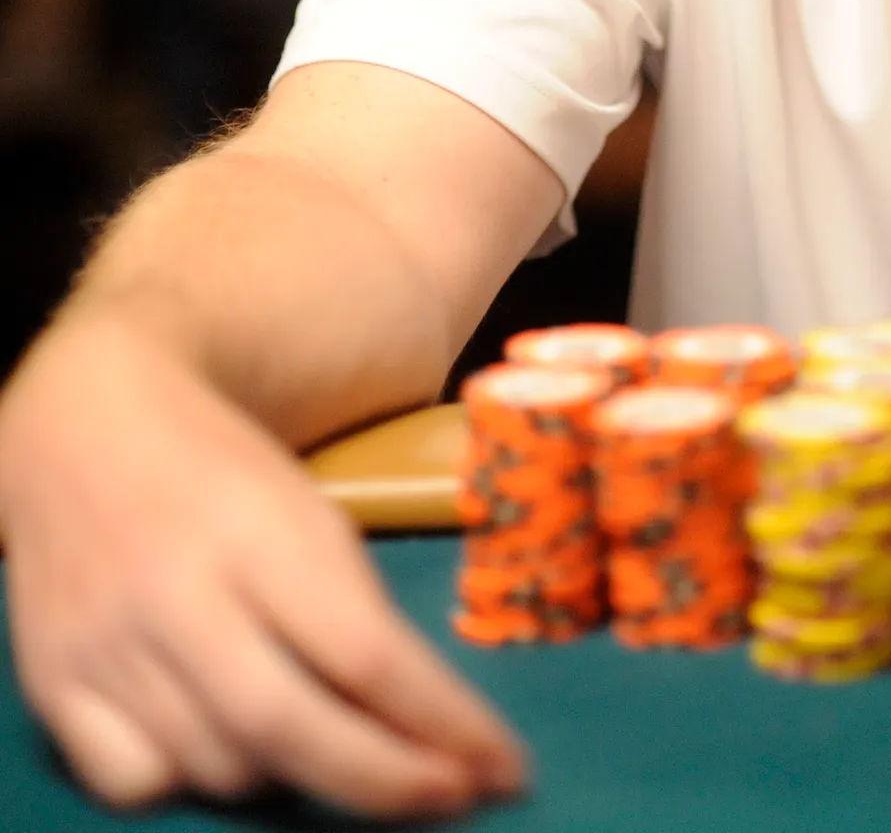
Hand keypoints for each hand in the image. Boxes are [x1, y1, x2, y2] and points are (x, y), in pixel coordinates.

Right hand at [0, 312, 525, 817]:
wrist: (81, 425)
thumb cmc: (218, 469)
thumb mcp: (304, 508)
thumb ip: (351, 610)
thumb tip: (423, 726)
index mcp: (258, 530)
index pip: (367, 654)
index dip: (444, 725)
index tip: (504, 769)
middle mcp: (178, 593)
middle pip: (293, 729)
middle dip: (388, 782)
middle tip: (454, 797)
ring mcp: (108, 644)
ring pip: (221, 768)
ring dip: (295, 778)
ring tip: (335, 748)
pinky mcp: (54, 684)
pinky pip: (139, 784)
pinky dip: (192, 780)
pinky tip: (224, 744)